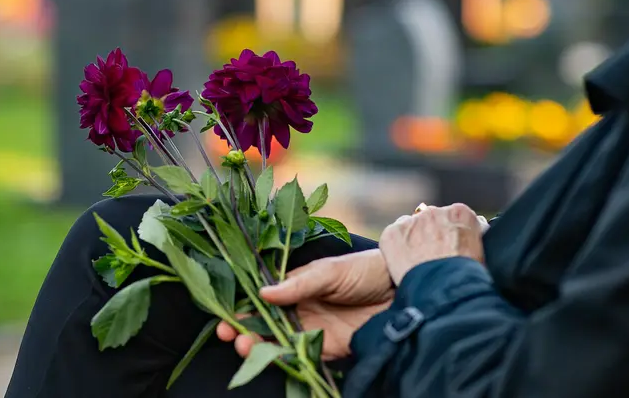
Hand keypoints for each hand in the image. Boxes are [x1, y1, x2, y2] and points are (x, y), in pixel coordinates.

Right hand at [217, 250, 393, 359]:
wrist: (403, 288)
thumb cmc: (365, 270)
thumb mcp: (330, 271)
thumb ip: (298, 285)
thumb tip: (263, 292)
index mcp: (296, 285)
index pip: (262, 297)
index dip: (242, 307)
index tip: (225, 316)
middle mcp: (300, 308)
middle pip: (264, 322)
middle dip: (243, 329)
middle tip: (228, 334)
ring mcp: (312, 329)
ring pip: (278, 341)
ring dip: (259, 346)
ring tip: (243, 347)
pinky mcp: (328, 348)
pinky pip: (301, 356)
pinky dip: (284, 359)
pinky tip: (270, 359)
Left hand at [380, 203, 484, 285]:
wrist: (443, 292)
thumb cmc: (467, 278)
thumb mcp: (481, 253)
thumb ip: (473, 235)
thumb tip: (477, 228)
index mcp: (460, 214)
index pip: (453, 218)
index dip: (451, 235)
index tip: (449, 248)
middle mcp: (435, 212)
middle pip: (430, 221)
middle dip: (431, 235)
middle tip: (432, 258)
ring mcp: (411, 221)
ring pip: (410, 228)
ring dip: (413, 241)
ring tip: (418, 264)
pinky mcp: (392, 233)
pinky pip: (392, 237)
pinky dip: (396, 249)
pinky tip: (404, 265)